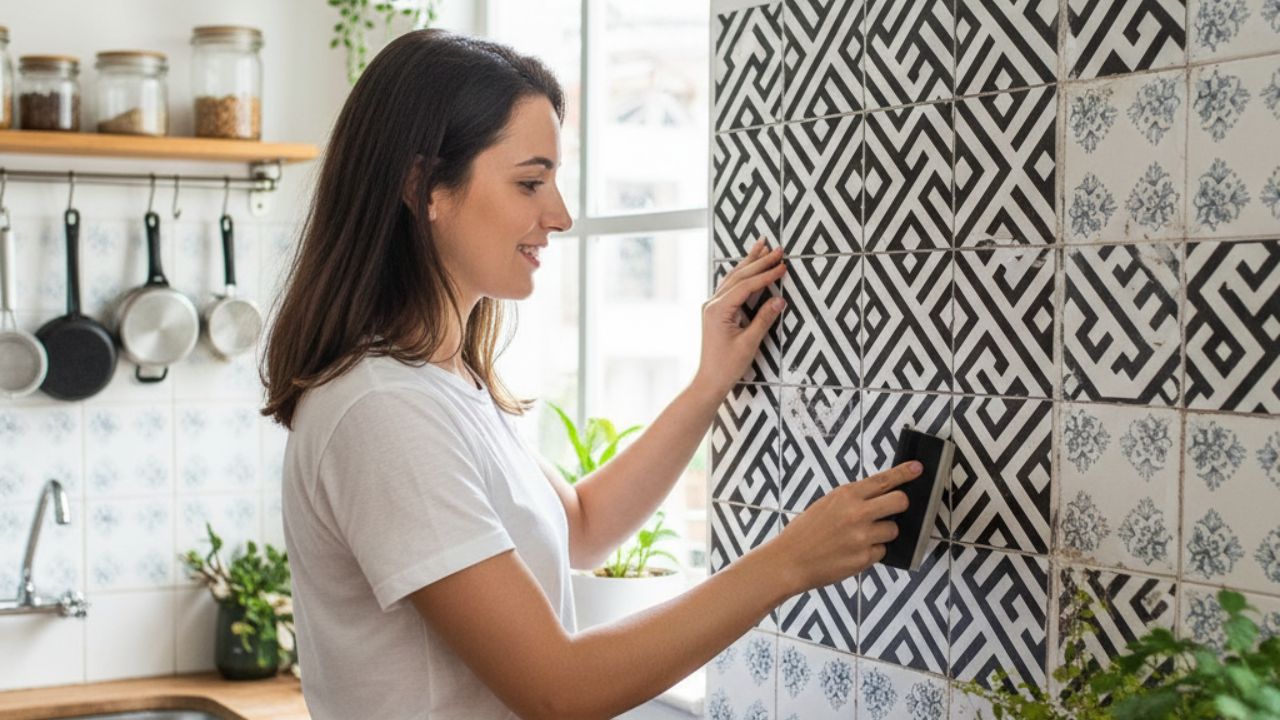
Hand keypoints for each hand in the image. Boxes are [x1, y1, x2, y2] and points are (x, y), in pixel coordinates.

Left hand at [692, 238, 786, 397]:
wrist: (710, 380)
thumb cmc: (727, 365)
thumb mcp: (749, 343)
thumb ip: (764, 319)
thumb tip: (780, 300)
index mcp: (718, 310)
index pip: (746, 286)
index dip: (766, 275)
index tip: (783, 266)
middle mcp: (712, 304)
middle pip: (739, 276)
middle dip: (759, 261)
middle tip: (777, 249)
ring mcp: (713, 306)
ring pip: (733, 278)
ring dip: (749, 262)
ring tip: (762, 246)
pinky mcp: (716, 311)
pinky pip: (730, 287)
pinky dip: (743, 275)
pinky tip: (750, 266)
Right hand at [766, 462, 920, 593]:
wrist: (789, 561)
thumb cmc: (805, 532)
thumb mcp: (826, 505)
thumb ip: (852, 500)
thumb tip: (880, 499)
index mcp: (845, 495)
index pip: (883, 479)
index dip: (904, 473)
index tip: (918, 468)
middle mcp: (857, 513)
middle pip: (900, 502)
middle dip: (901, 505)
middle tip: (893, 510)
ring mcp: (862, 537)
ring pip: (893, 530)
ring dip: (883, 533)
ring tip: (860, 537)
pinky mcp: (864, 558)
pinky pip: (881, 551)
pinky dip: (871, 551)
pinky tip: (852, 552)